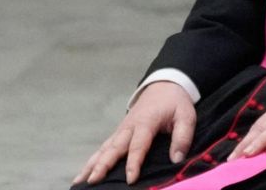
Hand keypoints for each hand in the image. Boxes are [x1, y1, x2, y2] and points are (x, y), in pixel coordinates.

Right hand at [73, 81, 195, 185]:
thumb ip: (183, 137)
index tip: (130, 179)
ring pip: (104, 148)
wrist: (164, 86)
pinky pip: (104, 147)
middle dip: (103, 165)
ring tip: (80, 181)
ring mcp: (121, 130)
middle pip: (114, 148)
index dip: (134, 163)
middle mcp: (129, 127)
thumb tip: (177, 159)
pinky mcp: (118, 133)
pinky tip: (84, 172)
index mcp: (146, 122)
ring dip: (92, 164)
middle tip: (93, 181)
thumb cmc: (175, 103)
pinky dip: (93, 160)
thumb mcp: (186, 116)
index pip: (138, 145)